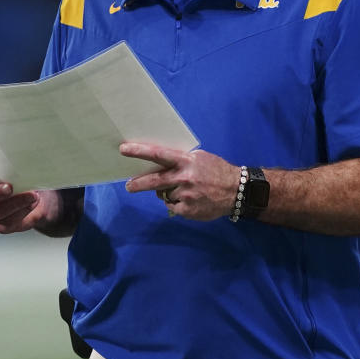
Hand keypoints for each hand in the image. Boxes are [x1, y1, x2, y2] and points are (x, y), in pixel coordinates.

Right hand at [0, 162, 60, 233]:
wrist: (37, 198)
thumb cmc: (24, 178)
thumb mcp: (20, 168)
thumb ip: (17, 164)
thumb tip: (25, 158)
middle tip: (10, 187)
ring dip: (14, 204)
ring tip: (33, 196)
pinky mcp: (1, 226)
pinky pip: (8, 224)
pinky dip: (22, 214)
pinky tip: (32, 205)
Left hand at [122, 143, 239, 220]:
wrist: (236, 190)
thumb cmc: (216, 171)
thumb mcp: (199, 158)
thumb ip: (180, 161)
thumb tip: (159, 165)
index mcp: (186, 161)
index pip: (158, 154)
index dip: (139, 152)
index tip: (124, 149)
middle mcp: (183, 178)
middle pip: (154, 181)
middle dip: (138, 184)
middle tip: (129, 186)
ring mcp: (185, 195)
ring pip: (165, 194)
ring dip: (170, 192)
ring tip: (188, 190)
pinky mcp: (187, 210)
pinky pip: (173, 205)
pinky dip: (178, 203)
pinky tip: (192, 199)